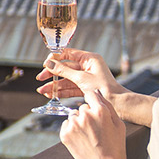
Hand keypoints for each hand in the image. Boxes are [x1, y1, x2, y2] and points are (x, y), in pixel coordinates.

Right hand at [39, 48, 153, 126]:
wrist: (118, 105)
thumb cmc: (104, 89)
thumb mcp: (81, 78)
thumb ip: (64, 71)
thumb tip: (49, 63)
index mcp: (90, 59)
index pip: (68, 53)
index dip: (55, 58)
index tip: (45, 64)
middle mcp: (87, 67)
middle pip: (65, 68)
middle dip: (52, 74)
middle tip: (40, 78)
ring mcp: (86, 78)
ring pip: (66, 80)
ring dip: (54, 85)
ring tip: (42, 91)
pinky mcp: (85, 88)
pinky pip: (70, 88)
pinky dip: (61, 91)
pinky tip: (51, 94)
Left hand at [60, 89, 133, 158]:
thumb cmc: (116, 146)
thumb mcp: (119, 124)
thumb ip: (108, 105)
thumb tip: (97, 92)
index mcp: (100, 110)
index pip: (91, 94)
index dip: (93, 102)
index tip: (95, 111)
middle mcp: (85, 115)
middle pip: (82, 107)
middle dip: (87, 115)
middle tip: (95, 131)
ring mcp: (74, 124)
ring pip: (73, 116)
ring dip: (79, 123)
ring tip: (89, 137)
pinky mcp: (64, 134)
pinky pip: (66, 125)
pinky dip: (71, 130)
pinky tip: (81, 140)